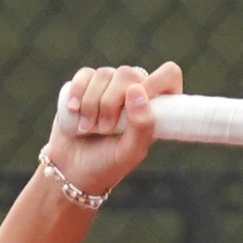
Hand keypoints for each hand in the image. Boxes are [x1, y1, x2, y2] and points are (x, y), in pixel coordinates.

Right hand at [45, 61, 183, 200]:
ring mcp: (110, 86)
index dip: (155, 83)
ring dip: (91, 103)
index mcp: (156, 107)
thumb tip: (136, 90)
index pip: (168, 75)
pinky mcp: (87, 84)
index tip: (134, 106)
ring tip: (87, 128)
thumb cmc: (108, 164)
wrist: (73, 169)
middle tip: (105, 128)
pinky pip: (85, 74)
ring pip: (105, 74)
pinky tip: (73, 109)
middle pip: (129, 73)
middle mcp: (135, 92)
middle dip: (111, 102)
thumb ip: (142, 125)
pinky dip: (77, 92)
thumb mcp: (130, 152)